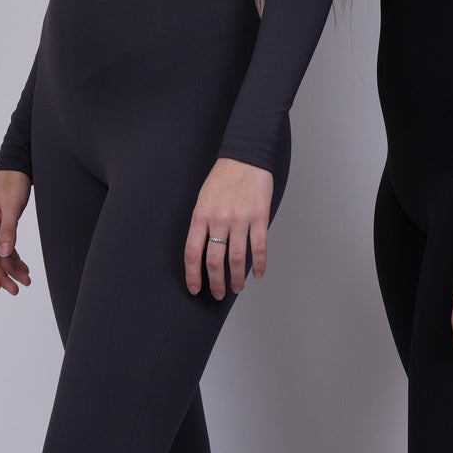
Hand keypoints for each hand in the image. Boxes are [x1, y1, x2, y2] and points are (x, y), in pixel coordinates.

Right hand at [0, 170, 32, 293]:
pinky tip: (24, 268)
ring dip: (12, 269)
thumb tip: (4, 253)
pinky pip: (7, 247)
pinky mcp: (4, 226)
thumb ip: (8, 230)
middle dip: (3, 275)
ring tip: (26, 281)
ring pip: (1, 255)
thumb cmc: (11, 184)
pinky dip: (15, 258)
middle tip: (16, 290)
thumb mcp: (11, 207)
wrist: (16, 168)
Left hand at [184, 157, 272, 297]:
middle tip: (218, 294)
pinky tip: (258, 273)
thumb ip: (203, 224)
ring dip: (236, 278)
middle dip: (216, 283)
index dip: (193, 275)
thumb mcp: (203, 199)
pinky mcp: (259, 217)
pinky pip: (258, 247)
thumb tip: (205, 251)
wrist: (245, 157)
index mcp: (201, 216)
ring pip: (236, 259)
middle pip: (214, 261)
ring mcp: (240, 219)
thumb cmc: (223, 178)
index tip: (195, 288)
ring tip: (237, 288)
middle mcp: (218, 220)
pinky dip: (258, 264)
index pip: (193, 253)